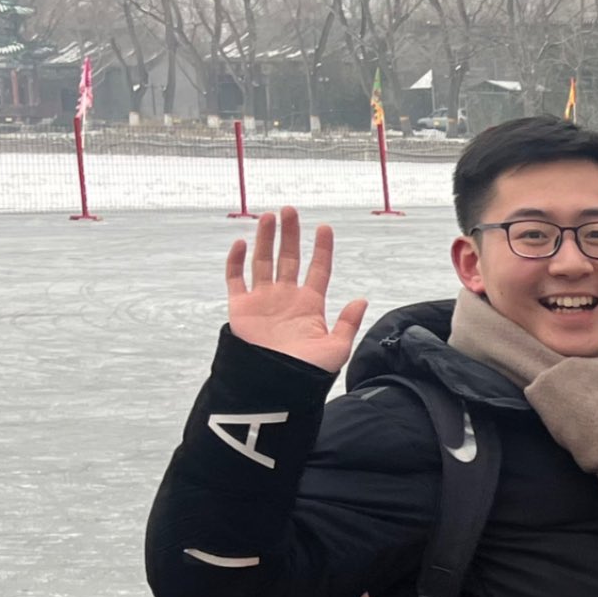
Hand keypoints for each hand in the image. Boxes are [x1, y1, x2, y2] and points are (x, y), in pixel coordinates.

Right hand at [224, 207, 367, 372]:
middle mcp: (286, 297)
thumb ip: (348, 323)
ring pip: (263, 261)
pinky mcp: (240, 307)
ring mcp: (263, 300)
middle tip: (290, 210)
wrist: (274, 386)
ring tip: (269, 216)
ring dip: (265, 239)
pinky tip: (241, 242)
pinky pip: (236, 278)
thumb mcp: (336, 348)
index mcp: (310, 305)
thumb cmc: (307, 373)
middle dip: (290, 234)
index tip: (325, 228)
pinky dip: (236, 260)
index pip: (318, 269)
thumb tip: (362, 299)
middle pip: (289, 257)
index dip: (322, 249)